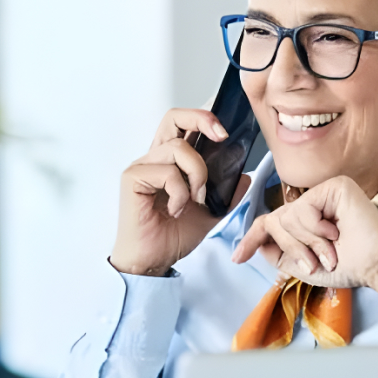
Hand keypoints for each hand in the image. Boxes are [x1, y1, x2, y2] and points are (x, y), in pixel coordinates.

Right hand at [110, 109, 252, 275]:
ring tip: (196, 199)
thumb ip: (227, 193)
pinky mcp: (133, 178)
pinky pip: (167, 172)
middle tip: (221, 137)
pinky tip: (176, 210)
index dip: (205, 118)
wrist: (153, 261)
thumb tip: (245, 175)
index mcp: (171, 161)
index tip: (226, 133)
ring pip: (178, 148)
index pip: (184, 125)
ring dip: (197, 173)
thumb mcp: (211, 212)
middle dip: (202, 119)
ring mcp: (142, 166)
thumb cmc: (172, 236)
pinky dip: (180, 192)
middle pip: (174, 116)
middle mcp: (155, 158)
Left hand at [231, 176, 377, 309]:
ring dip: (307, 243)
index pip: (270, 222)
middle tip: (315, 263)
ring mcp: (324, 192)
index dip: (251, 239)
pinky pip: (303, 209)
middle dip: (291, 247)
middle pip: (276, 221)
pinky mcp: (335, 185)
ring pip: (287, 217)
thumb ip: (279, 253)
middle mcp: (314, 201)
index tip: (237, 259)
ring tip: (330, 251)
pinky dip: (315, 229)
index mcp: (307, 219)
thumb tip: (257, 241)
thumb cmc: (347, 266)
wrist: (375, 266)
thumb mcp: (302, 265)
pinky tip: (336, 233)